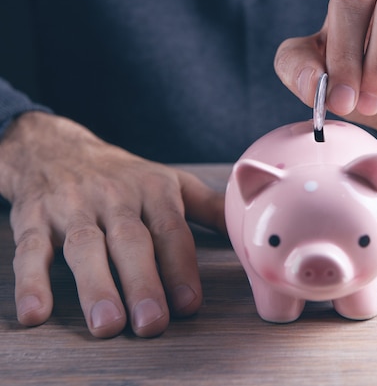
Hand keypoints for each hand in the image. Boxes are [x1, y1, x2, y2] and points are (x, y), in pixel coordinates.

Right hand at [0, 112, 224, 337]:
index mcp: (155, 191)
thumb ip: (209, 209)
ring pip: (84, 246)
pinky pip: (30, 249)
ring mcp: (74, 207)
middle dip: (143, 282)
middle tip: (152, 322)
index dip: (181, 267)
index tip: (189, 303)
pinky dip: (31, 281)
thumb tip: (251, 232)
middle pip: (131, 241)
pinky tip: (34, 313)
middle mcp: (115, 198)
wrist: (58, 148)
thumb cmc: (125, 175)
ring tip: (107, 324)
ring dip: (95, 286)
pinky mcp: (34, 218)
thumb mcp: (171, 182)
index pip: (171, 230)